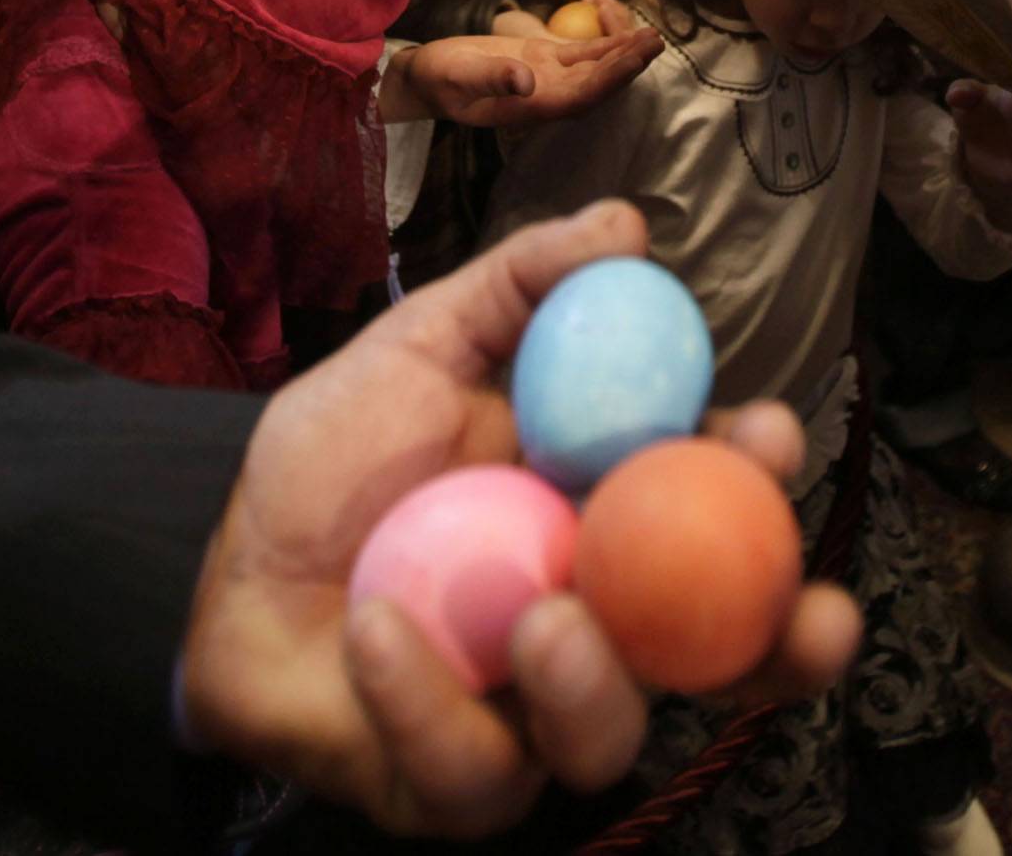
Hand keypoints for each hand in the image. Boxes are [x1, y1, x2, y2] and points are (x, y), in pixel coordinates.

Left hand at [178, 201, 862, 836]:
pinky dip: (426, 700)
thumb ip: (520, 288)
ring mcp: (526, 719)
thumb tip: (625, 227)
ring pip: (606, 738)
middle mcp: (596, 627)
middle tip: (792, 604)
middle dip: (776, 640)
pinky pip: (467, 770)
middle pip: (719, 658)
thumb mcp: (424, 349)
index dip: (764, 486)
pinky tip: (378, 630)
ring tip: (546, 618)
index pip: (720, 516)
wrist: (219, 556)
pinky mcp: (446, 783)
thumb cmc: (340, 462)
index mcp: (608, 523)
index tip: (770, 433)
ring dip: (594, 682)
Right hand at [385, 1, 656, 127]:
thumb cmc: (438, 78)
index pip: (581, 96)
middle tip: (655, 41)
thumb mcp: (458, 76)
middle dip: (627, 65)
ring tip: (652, 34)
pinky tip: (622, 26)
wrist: (426, 77)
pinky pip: (581, 52)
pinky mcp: (544, 61)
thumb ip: (491, 78)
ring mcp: (549, 79)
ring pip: (594, 67)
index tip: (634, 59)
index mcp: (532, 107)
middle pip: (598, 83)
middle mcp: (548, 97)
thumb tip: (527, 80)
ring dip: (622, 52)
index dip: (610, 78)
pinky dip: (602, 40)